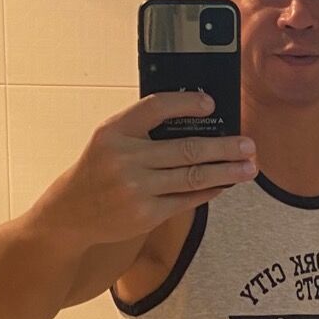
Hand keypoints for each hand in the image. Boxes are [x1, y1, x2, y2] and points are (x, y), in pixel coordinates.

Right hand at [38, 92, 256, 246]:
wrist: (70, 213)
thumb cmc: (97, 171)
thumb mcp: (109, 140)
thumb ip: (143, 129)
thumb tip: (197, 122)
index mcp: (114, 132)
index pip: (156, 108)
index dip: (187, 103)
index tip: (211, 103)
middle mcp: (123, 159)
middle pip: (186, 148)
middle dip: (224, 147)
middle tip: (248, 144)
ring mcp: (135, 189)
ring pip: (192, 177)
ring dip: (226, 172)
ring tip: (247, 167)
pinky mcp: (145, 215)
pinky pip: (186, 200)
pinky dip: (209, 191)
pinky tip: (223, 184)